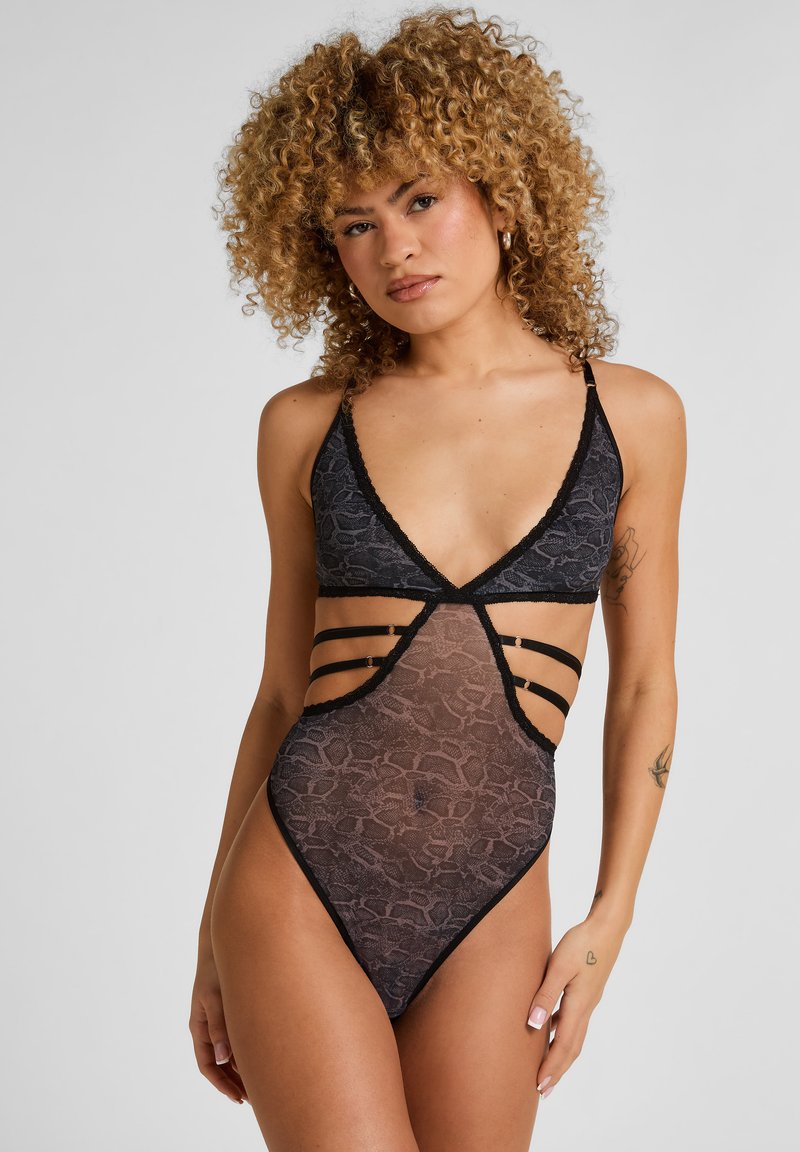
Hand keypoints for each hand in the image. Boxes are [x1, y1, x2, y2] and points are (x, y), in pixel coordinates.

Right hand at [189, 948, 247, 1104]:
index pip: (207, 1065)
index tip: (238, 1098)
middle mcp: (208, 1027)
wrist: (222, 943)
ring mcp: (219, 1019)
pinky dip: (248, 1051)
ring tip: (262, 1085)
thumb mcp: (215, 997)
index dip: (221, 1084)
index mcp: (199, 1026)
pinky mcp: (232, 1011)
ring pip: (230, 1053)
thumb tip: (224, 1057)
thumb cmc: (216, 968)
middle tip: (255, 1100)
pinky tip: (264, 1057)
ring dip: (242, 1069)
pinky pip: (238, 1038)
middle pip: (220, 1064)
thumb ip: (219, 1025)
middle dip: (234, 1082)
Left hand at [527, 917, 626, 1097]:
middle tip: (543, 1090)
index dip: (551, 1067)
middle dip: (557, 1069)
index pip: (563, 1044)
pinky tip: (551, 1028)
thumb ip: (545, 995)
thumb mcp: (559, 966)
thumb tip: (533, 1025)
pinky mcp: (588, 991)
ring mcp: (589, 1000)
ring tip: (547, 1067)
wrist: (608, 927)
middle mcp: (586, 1007)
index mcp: (579, 1004)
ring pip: (574, 1035)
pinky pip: (574, 1020)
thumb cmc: (582, 942)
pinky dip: (563, 1032)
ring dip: (561, 1054)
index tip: (540, 1087)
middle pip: (571, 1047)